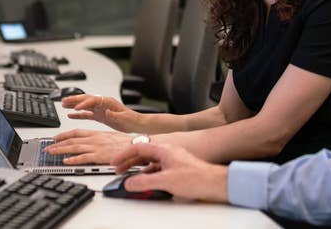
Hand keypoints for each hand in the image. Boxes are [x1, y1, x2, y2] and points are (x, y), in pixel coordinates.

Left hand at [45, 129, 131, 164]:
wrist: (136, 145)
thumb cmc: (126, 143)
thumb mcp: (110, 137)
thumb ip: (99, 139)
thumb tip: (92, 143)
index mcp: (96, 133)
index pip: (76, 132)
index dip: (64, 135)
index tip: (55, 138)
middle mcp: (94, 139)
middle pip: (71, 140)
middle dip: (58, 144)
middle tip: (48, 147)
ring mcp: (96, 147)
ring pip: (74, 148)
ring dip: (60, 150)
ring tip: (51, 153)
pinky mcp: (99, 156)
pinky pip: (83, 158)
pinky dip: (73, 159)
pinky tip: (65, 162)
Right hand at [61, 94, 140, 131]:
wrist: (137, 124)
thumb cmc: (132, 120)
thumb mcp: (124, 117)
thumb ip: (115, 114)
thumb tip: (107, 111)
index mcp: (108, 102)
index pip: (93, 100)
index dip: (83, 103)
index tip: (75, 108)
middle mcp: (103, 104)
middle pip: (86, 99)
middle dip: (74, 99)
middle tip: (63, 101)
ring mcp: (100, 109)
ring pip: (84, 105)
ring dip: (73, 105)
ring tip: (63, 105)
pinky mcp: (100, 116)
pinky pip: (86, 114)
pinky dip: (78, 114)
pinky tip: (70, 115)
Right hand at [111, 143, 228, 202]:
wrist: (215, 183)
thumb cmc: (197, 177)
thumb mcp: (165, 181)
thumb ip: (144, 182)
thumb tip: (130, 183)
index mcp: (163, 149)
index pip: (137, 148)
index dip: (123, 155)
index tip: (114, 162)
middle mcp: (168, 152)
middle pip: (143, 154)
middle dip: (129, 161)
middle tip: (118, 169)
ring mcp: (173, 160)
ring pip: (150, 162)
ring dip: (138, 168)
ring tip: (130, 176)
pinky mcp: (178, 168)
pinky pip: (158, 168)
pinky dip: (149, 173)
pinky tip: (147, 181)